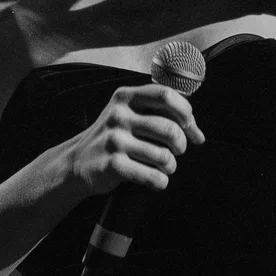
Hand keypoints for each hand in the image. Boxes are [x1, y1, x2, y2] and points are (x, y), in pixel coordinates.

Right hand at [66, 82, 204, 194]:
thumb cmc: (114, 137)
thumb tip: (198, 133)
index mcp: (126, 96)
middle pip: (169, 128)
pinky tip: (158, 180)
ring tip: (167, 166)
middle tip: (179, 150)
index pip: (166, 95)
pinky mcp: (112, 165)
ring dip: (171, 165)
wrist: (77, 163)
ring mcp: (114, 140)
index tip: (191, 127)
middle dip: (181, 143)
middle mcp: (119, 115)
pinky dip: (161, 181)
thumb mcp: (130, 115)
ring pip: (163, 155)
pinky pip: (151, 175)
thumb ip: (160, 114)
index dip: (185, 112)